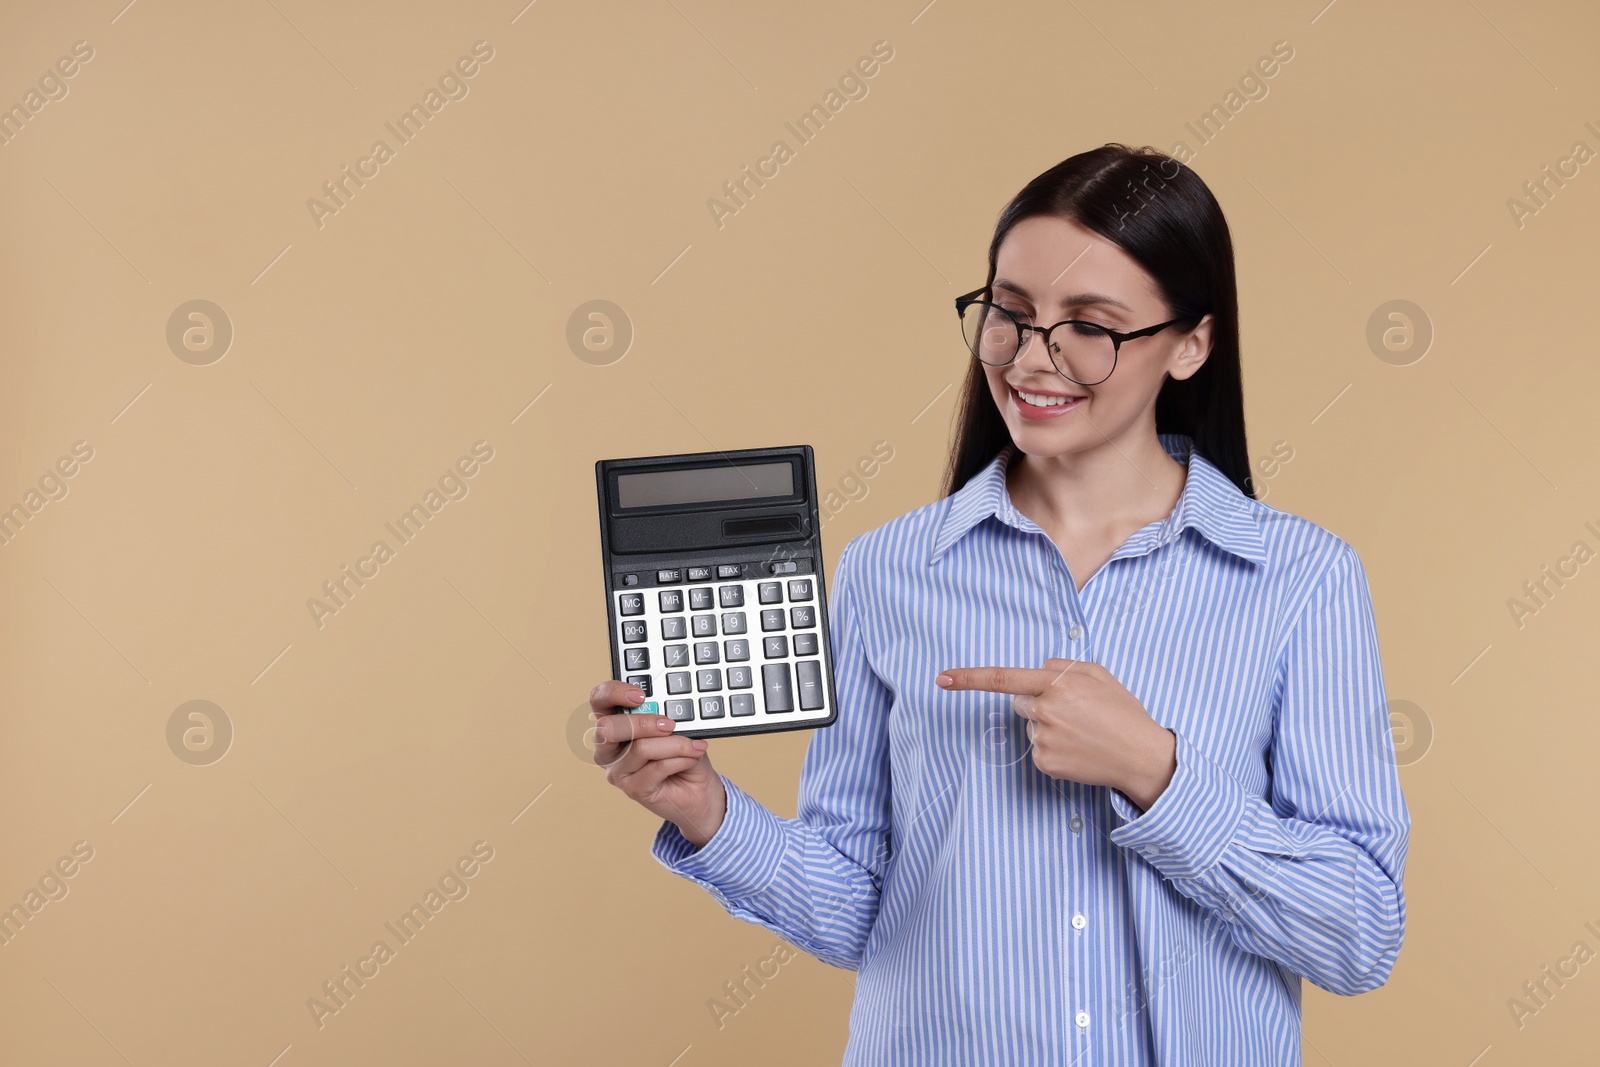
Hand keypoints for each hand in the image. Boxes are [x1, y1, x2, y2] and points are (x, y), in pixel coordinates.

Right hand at [589, 680, 727, 847]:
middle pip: (607, 728)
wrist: (699, 790)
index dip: (614, 692)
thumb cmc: (683, 753)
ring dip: (674, 744)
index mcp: (614, 722)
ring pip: (639, 748)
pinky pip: (657, 767)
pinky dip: (680, 759)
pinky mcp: (632, 789)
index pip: (599, 700)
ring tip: (693, 745)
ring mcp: (617, 770)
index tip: (641, 695)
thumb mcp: (675, 726)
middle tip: (669, 724)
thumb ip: (664, 715)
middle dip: (642, 722)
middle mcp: (608, 747)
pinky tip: (692, 758)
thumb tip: (668, 709)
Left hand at [935, 658, 1176, 810]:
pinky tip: (1077, 749)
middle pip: (1019, 702)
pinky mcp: (1044, 763)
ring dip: (1048, 726)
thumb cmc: (1122, 712)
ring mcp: (1043, 740)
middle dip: (1038, 702)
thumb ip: (1062, 666)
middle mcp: (1045, 711)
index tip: (942, 678)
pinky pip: (1037, 749)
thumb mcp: (1098, 674)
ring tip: (1082, 732)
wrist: (1141, 756)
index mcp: (1058, 684)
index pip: (1003, 679)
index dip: (969, 678)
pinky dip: (1053, 748)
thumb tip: (1037, 671)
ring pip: (1030, 726)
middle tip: (1075, 711)